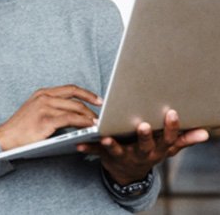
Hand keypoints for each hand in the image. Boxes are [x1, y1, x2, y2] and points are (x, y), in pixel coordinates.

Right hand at [0, 84, 102, 150]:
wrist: (6, 137)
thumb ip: (51, 106)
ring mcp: (44, 107)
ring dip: (89, 116)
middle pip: (75, 98)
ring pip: (75, 108)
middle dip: (91, 106)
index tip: (98, 100)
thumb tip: (72, 111)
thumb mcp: (35, 109)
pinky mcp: (45, 120)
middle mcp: (44, 97)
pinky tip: (89, 127)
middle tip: (102, 115)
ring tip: (98, 123)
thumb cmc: (21, 127)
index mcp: (42, 93)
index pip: (70, 89)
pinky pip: (70, 119)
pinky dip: (82, 122)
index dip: (86, 93)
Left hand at [78, 109, 209, 184]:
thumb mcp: (167, 147)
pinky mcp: (107, 157)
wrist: (128, 172)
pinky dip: (88, 148)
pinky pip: (96, 153)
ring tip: (105, 137)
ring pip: (119, 151)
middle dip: (145, 136)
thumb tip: (206, 133)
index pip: (167, 138)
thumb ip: (184, 139)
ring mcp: (124, 156)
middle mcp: (142, 154)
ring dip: (112, 145)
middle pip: (145, 146)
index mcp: (157, 149)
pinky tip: (79, 144)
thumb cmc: (149, 151)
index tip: (171, 112)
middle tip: (144, 125)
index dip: (170, 126)